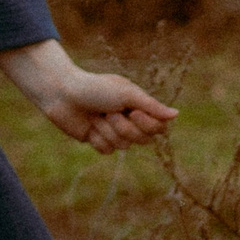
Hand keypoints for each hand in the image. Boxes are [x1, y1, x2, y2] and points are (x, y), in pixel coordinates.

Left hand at [0, 39, 176, 154]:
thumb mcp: (126, 94)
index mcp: (138, 106)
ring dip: (108, 131)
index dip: (148, 124)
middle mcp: (129, 119)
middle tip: (110, 112)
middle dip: (125, 128)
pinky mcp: (98, 140)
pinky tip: (89, 127)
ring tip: (96, 116)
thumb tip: (176, 115)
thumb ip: (152, 106)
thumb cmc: (96, 88)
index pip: (158, 127)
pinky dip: (97, 139)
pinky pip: (107, 150)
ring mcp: (114, 131)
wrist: (63, 93)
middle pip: (143, 140)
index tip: (134, 112)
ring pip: (123, 146)